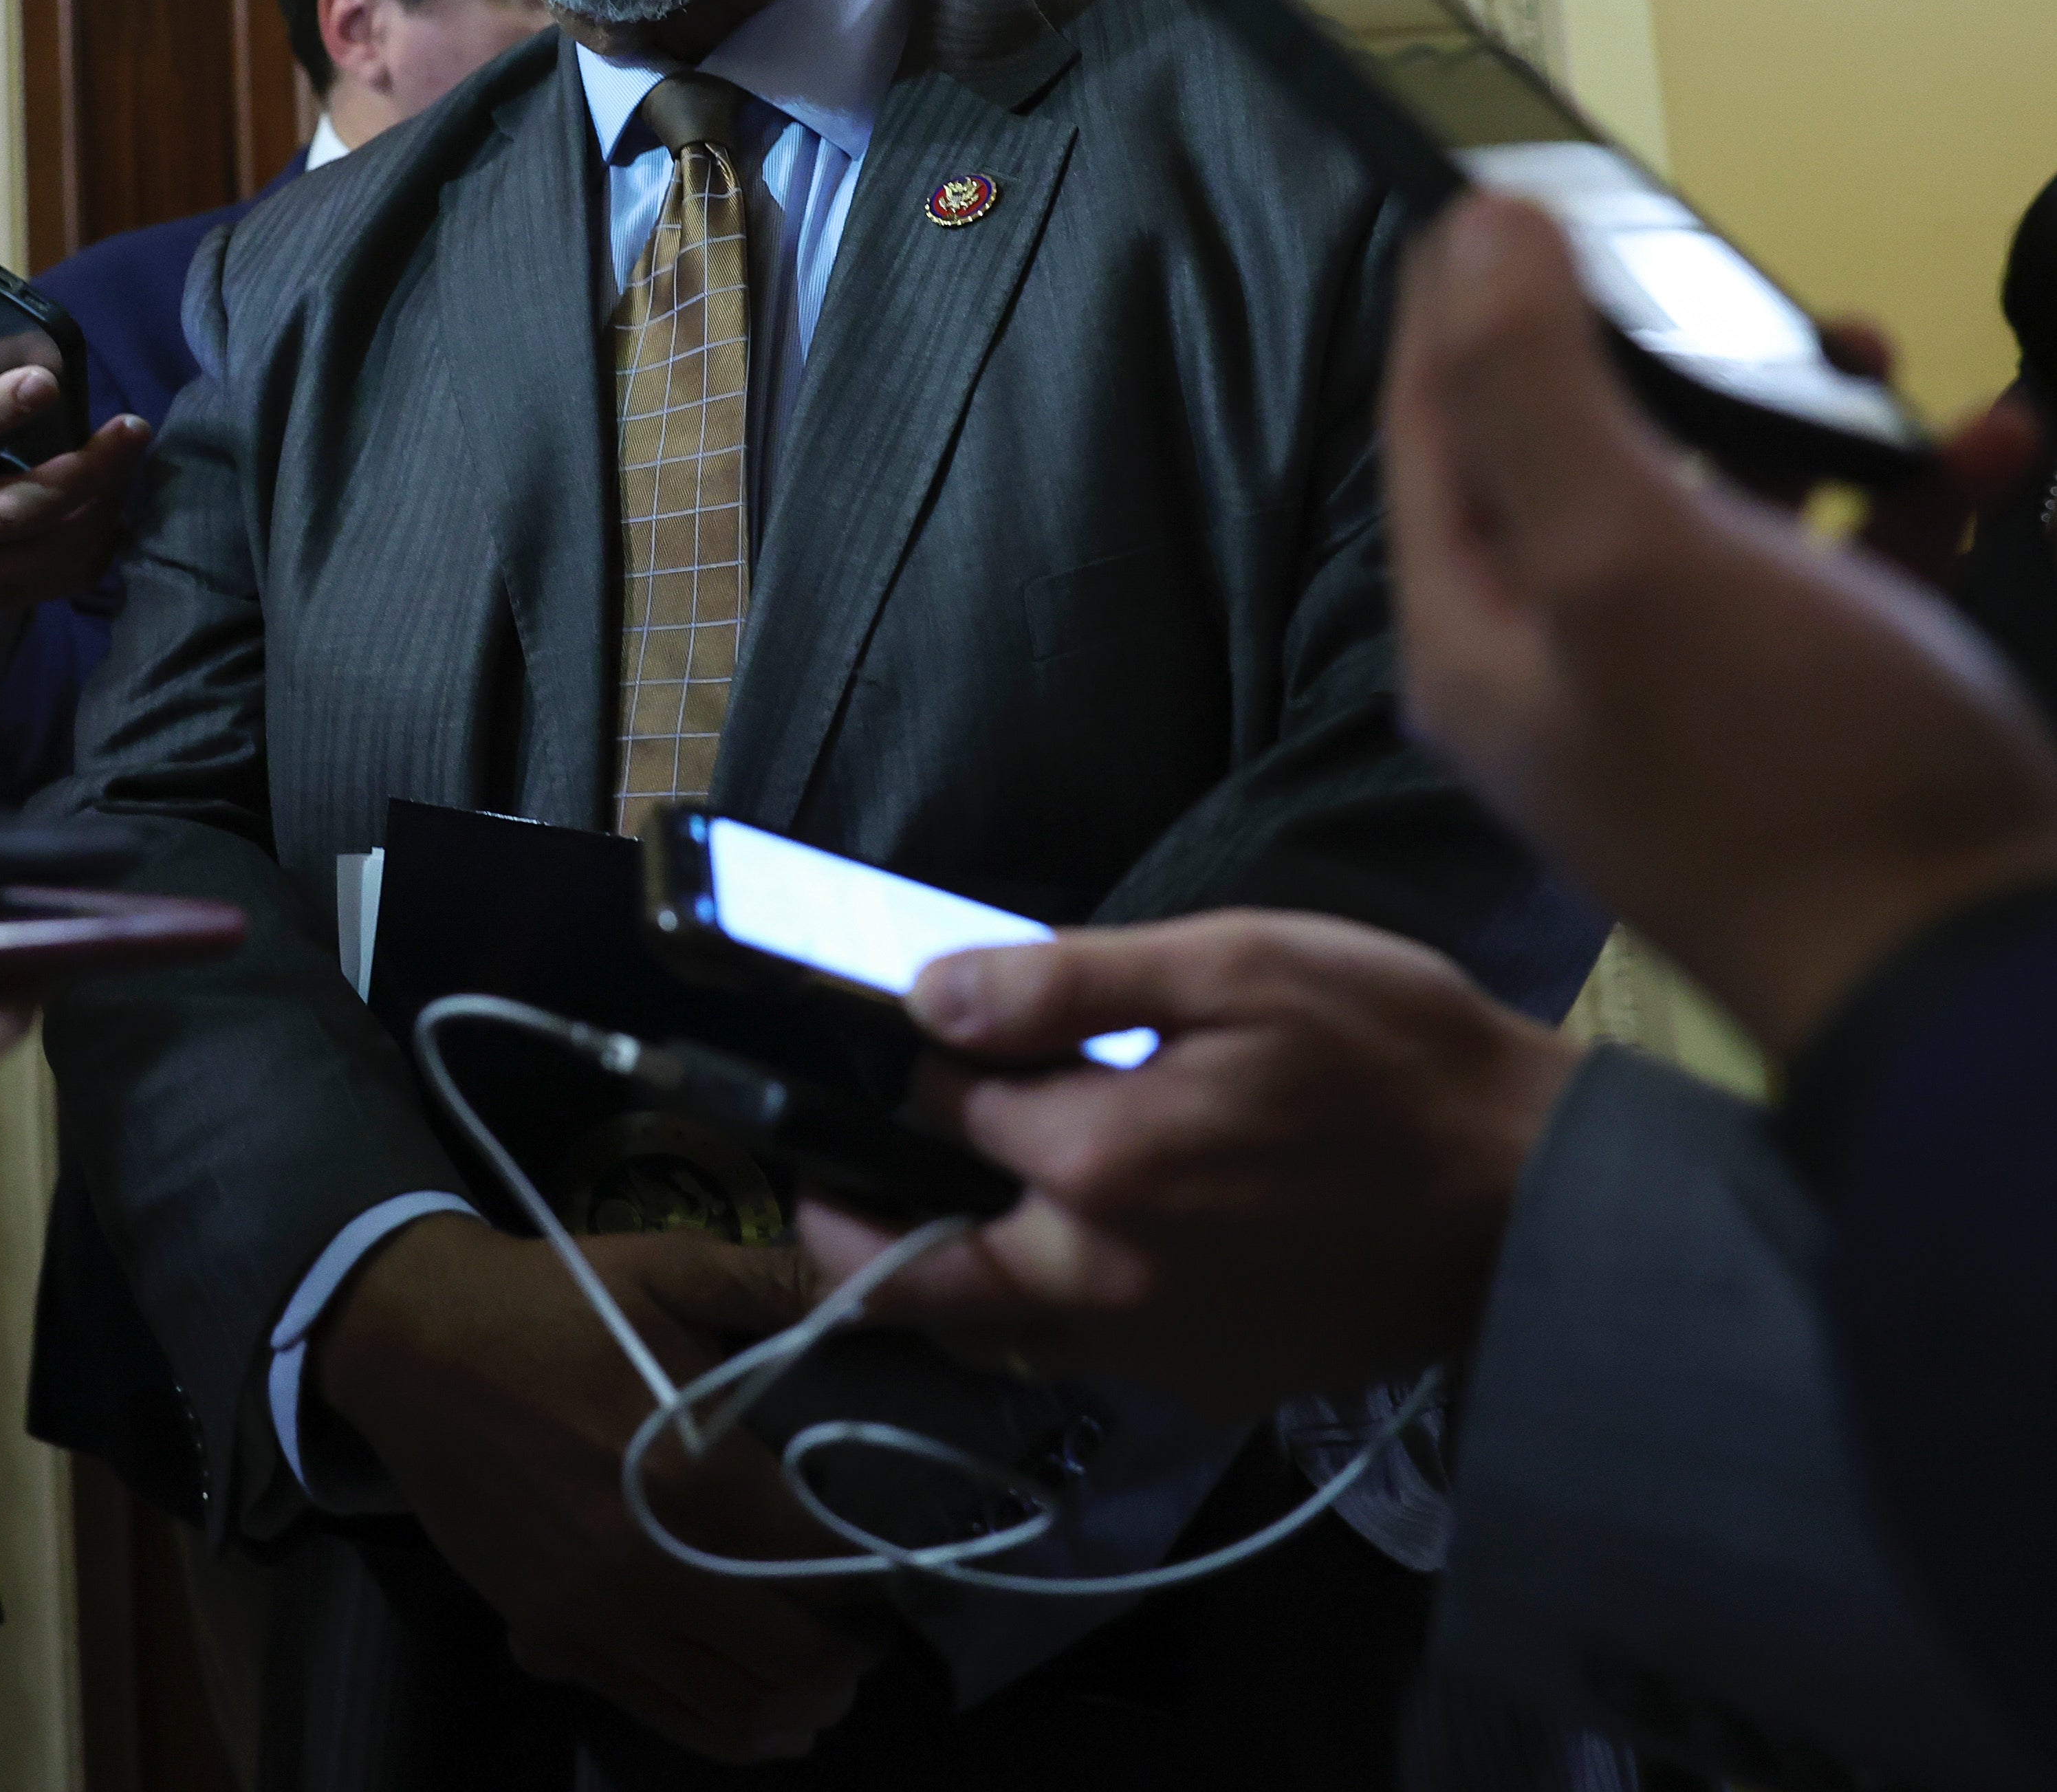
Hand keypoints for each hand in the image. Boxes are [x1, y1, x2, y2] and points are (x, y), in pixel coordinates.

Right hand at [0, 276, 150, 631]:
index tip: (48, 379)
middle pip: (16, 508)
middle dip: (81, 468)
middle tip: (134, 425)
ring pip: (53, 547)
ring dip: (105, 498)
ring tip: (132, 447)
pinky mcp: (7, 596)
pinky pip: (70, 573)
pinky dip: (105, 534)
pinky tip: (119, 495)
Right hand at [313, 1215, 886, 1763]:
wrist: (410, 1343)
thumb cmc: (549, 1303)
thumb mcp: (664, 1266)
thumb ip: (774, 1280)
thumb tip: (885, 1280)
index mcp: (692, 1473)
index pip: (828, 1564)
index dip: (881, 1574)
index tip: (898, 1554)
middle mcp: (651, 1565)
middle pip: (796, 1661)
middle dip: (853, 1653)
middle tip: (870, 1622)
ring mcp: (596, 1614)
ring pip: (737, 1711)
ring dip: (800, 1704)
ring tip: (823, 1670)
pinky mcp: (551, 1638)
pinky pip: (663, 1716)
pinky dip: (729, 1729)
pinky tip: (761, 1709)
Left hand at [798, 913, 1579, 1414]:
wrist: (1538, 1197)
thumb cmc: (1396, 1056)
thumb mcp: (1236, 966)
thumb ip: (1067, 985)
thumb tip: (927, 998)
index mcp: (1099, 1162)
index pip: (939, 1114)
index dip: (910, 1068)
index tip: (886, 1040)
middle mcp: (1104, 1276)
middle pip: (921, 1276)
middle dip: (846, 1231)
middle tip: (812, 1184)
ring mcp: (1154, 1346)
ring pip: (992, 1331)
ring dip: (931, 1283)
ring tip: (905, 1216)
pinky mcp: (1206, 1383)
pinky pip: (1075, 1358)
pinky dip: (1031, 1313)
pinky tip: (1047, 1249)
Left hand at [1383, 192, 2056, 1055]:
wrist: (1970, 980)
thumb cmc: (1790, 778)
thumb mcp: (1631, 557)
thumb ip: (1534, 392)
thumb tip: (1474, 237)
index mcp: (1478, 629)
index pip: (1434, 418)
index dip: (1465, 292)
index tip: (1511, 186)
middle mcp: (1562, 659)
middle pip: (1582, 448)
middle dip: (1674, 345)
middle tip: (1751, 281)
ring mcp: (1691, 691)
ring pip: (1728, 497)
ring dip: (1808, 413)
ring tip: (1880, 361)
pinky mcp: (1814, 714)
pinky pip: (1845, 569)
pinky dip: (1910, 501)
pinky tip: (1989, 456)